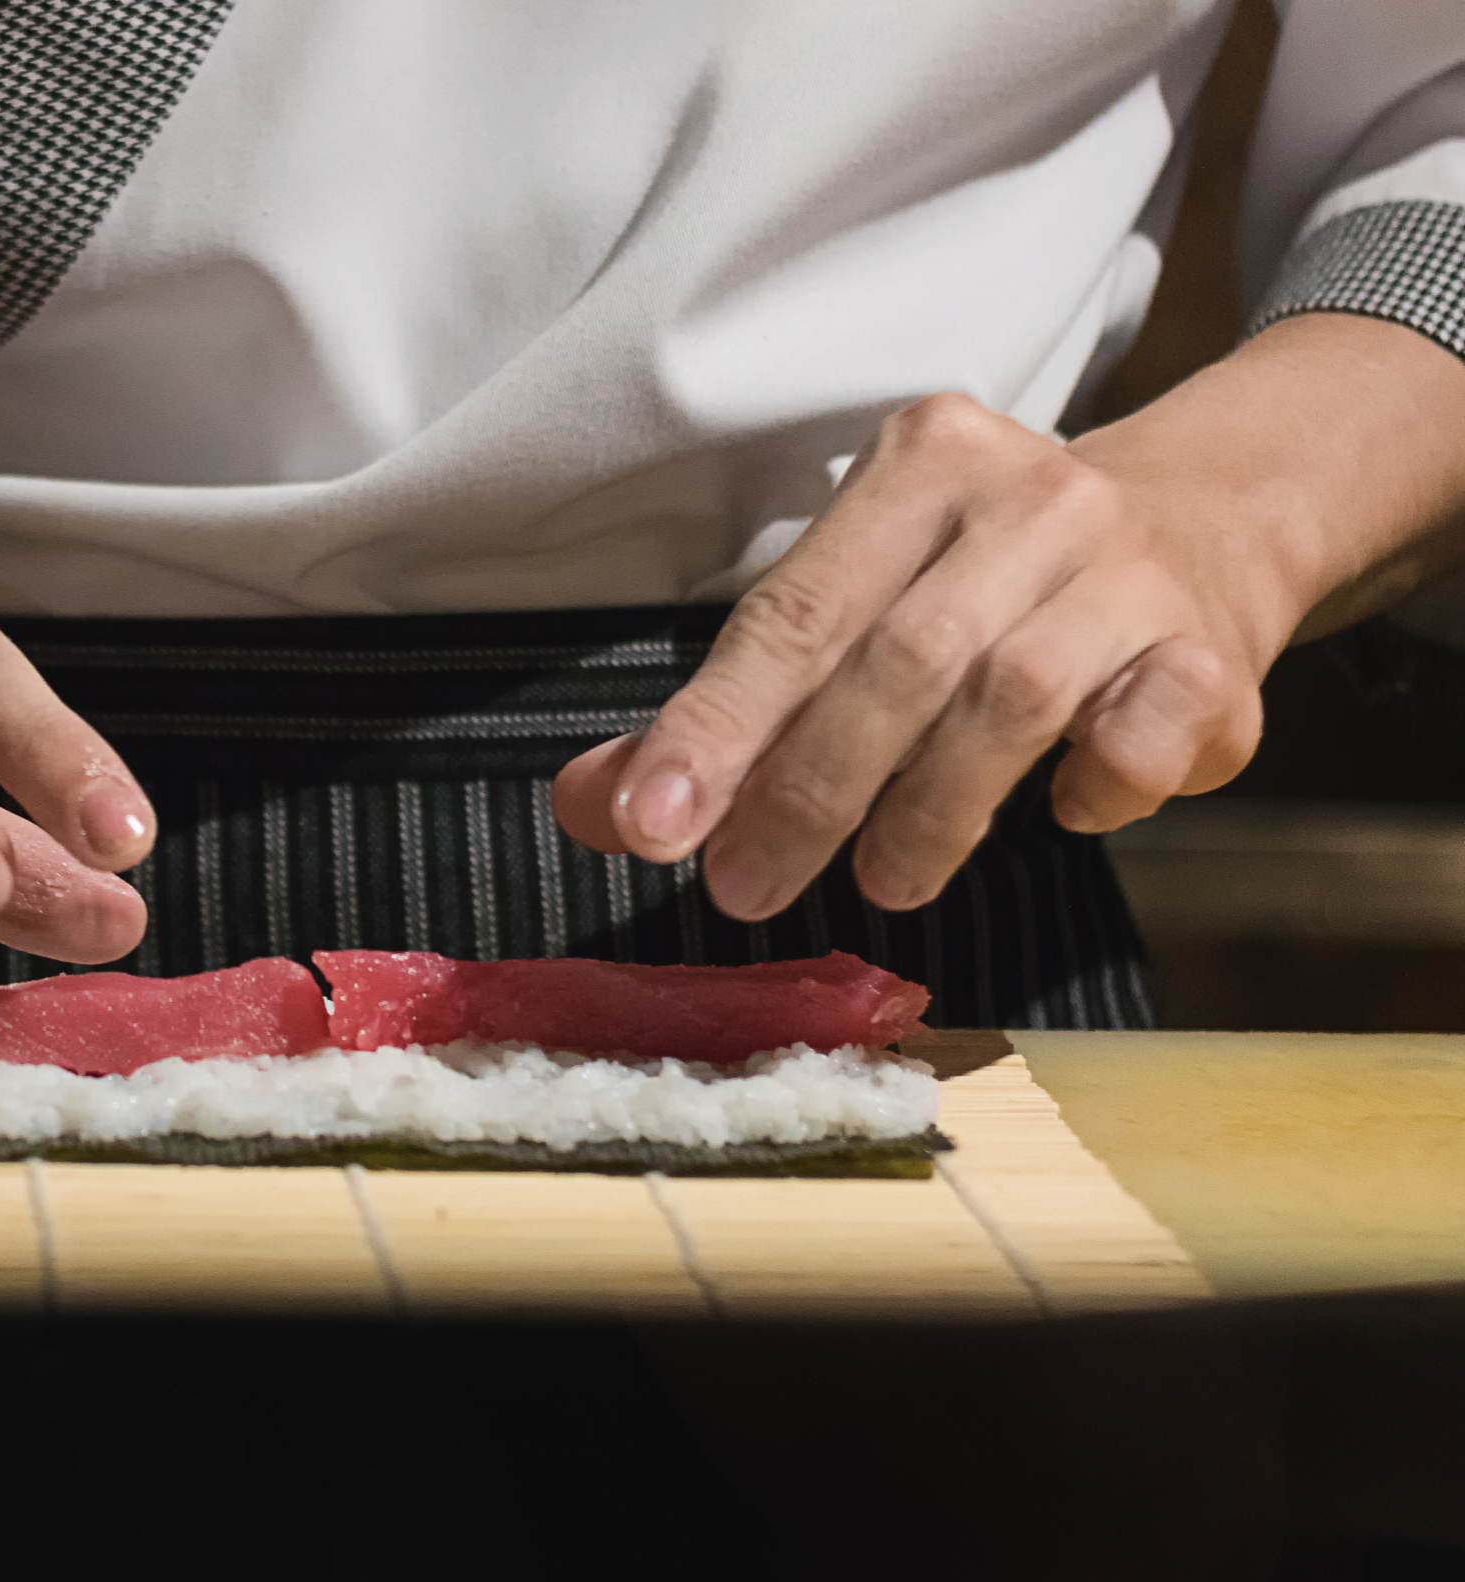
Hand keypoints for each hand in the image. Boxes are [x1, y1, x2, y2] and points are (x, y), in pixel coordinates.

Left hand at [555, 392, 1278, 919]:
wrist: (1210, 521)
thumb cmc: (989, 583)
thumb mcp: (858, 608)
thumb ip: (727, 707)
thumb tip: (602, 805)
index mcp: (920, 463)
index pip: (794, 610)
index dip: (717, 726)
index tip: (656, 823)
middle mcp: (1029, 496)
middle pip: (896, 660)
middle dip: (807, 788)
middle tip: (748, 883)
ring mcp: (1131, 566)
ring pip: (1009, 699)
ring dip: (930, 810)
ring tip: (880, 880)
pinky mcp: (1215, 646)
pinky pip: (1145, 730)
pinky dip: (1096, 785)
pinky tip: (1061, 811)